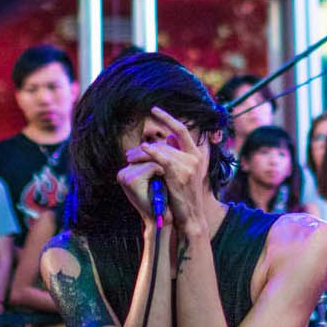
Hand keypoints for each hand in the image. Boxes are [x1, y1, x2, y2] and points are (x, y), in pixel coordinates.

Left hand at [116, 105, 207, 233]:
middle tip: (130, 152)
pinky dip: (152, 153)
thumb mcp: (184, 173)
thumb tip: (167, 137)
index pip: (181, 130)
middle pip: (166, 143)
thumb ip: (177, 154)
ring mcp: (189, 166)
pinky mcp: (180, 174)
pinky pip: (163, 159)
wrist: (191, 217)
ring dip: (142, 154)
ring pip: (162, 151)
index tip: (154, 109)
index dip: (167, 118)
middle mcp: (195, 157)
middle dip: (146, 146)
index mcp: (198, 155)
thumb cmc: (184, 196)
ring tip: (129, 158)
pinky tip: (143, 149)